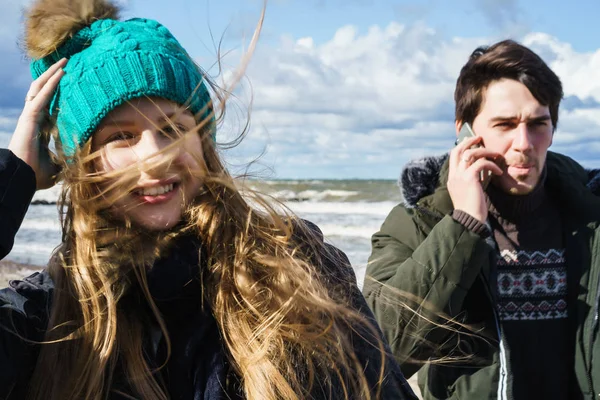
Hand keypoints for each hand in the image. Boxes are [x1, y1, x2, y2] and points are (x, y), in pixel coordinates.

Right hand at [8, 58, 66, 189]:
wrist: (22, 178)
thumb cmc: (36, 175)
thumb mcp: (57, 166)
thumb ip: (66, 161)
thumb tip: (79, 165)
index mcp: (39, 127)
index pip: (48, 104)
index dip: (56, 93)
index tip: (69, 84)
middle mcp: (34, 118)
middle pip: (43, 91)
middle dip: (54, 76)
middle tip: (67, 64)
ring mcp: (30, 116)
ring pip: (40, 88)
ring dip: (52, 74)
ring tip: (64, 62)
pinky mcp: (29, 117)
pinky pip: (42, 96)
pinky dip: (51, 83)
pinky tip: (61, 72)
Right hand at [447, 136, 502, 222]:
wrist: (469, 220)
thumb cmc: (473, 208)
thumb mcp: (472, 190)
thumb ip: (475, 178)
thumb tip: (485, 166)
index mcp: (452, 178)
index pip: (454, 156)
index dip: (463, 146)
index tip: (473, 142)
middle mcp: (454, 175)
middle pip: (458, 150)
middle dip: (469, 141)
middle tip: (480, 138)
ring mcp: (459, 176)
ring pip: (471, 153)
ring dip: (485, 152)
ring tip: (496, 156)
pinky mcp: (469, 178)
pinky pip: (481, 163)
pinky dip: (492, 165)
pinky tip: (498, 172)